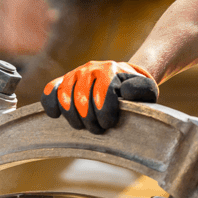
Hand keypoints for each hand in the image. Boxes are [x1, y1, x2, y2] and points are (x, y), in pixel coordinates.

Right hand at [41, 61, 157, 132]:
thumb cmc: (135, 89)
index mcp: (111, 69)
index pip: (102, 91)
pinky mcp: (64, 80)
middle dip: (89, 119)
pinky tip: (56, 115)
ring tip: (83, 126)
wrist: (125, 77)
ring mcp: (76, 73)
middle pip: (81, 97)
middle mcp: (91, 68)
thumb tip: (125, 92)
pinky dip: (50, 103)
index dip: (104, 112)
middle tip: (98, 129)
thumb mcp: (147, 90)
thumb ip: (141, 90)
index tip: (109, 124)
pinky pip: (51, 90)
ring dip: (73, 116)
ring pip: (65, 95)